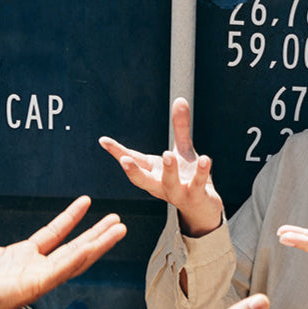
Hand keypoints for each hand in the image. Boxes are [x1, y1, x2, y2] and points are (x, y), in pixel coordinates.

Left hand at [0, 183, 126, 308]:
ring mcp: (36, 278)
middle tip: (117, 221)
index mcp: (20, 256)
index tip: (86, 203)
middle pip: (74, 247)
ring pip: (76, 259)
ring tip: (118, 231)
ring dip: (98, 245)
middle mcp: (33, 267)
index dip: (71, 218)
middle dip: (97, 234)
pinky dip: (78, 258)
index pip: (54, 234)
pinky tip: (94, 247)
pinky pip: (61, 270)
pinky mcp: (34, 286)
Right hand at [100, 97, 222, 236]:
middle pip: (143, 180)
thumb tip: (180, 99)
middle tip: (124, 161)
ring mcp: (178, 193)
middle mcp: (161, 185)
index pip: (133, 160)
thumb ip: (180, 127)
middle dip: (133, 171)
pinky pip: (198, 184)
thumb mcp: (182, 151)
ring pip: (170, 183)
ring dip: (169, 170)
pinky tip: (205, 159)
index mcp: (153, 173)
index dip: (117, 151)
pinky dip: (201, 172)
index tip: (103, 141)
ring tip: (168, 154)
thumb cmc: (187, 179)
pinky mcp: (196, 197)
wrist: (203, 209)